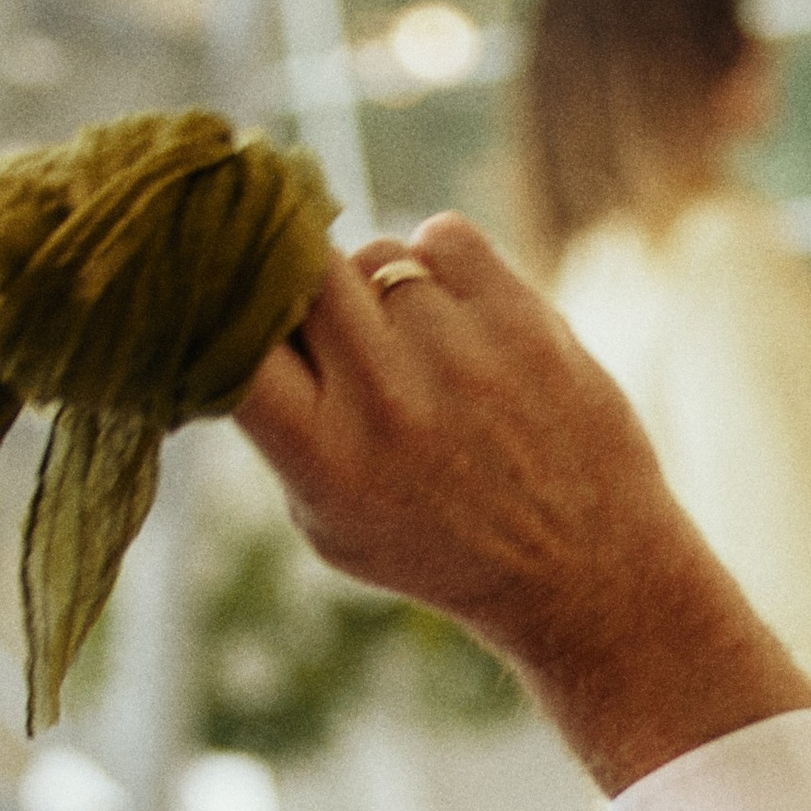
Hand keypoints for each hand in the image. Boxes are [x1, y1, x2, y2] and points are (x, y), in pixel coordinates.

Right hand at [231, 217, 810, 789]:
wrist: (586, 574)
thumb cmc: (440, 547)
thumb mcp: (331, 522)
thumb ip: (280, 427)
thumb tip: (235, 306)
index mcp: (322, 459)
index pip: (230, 335)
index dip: (224, 300)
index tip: (230, 298)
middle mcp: (384, 401)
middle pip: (298, 270)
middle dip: (302, 286)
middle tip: (331, 324)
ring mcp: (458, 356)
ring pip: (375, 255)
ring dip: (382, 288)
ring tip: (418, 352)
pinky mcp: (524, 323)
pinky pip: (443, 236)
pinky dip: (443, 264)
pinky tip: (463, 322)